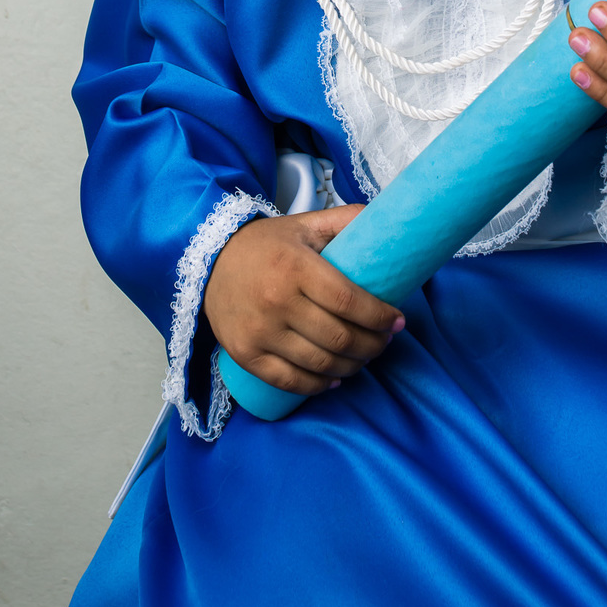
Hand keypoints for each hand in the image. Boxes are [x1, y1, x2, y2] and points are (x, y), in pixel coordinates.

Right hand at [203, 205, 404, 395]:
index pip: (349, 302)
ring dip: (351, 366)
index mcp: (296, 267)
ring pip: (319, 364)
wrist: (209, 260)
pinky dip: (318, 385)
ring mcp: (259, 332)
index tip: (397, 321)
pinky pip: (290, 381)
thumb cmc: (266, 244)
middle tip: (384, 340)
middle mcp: (277, 301)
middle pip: (339, 338)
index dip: (380, 317)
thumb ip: (345, 220)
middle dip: (372, 344)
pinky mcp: (246, 355)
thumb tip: (386, 222)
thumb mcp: (305, 224)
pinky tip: (334, 378)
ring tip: (364, 357)